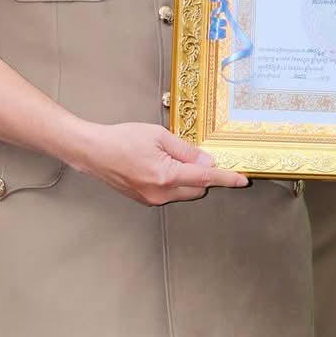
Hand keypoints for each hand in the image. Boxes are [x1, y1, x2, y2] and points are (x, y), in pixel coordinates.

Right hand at [74, 121, 247, 204]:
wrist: (93, 152)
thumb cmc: (122, 139)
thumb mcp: (159, 135)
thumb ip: (186, 150)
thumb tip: (208, 161)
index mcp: (166, 175)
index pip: (205, 178)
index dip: (226, 178)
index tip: (242, 180)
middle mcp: (160, 193)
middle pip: (198, 188)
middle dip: (202, 175)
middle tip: (194, 156)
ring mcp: (152, 200)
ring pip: (185, 193)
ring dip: (187, 179)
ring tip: (168, 158)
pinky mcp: (145, 201)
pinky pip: (170, 194)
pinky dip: (174, 183)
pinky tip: (160, 167)